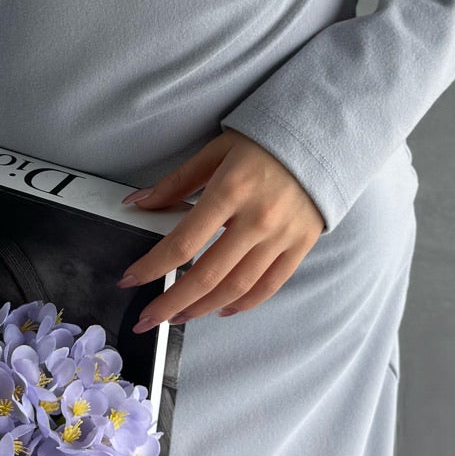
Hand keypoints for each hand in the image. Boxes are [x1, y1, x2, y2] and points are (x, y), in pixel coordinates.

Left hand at [116, 128, 325, 330]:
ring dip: (202, 308)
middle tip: (148, 319)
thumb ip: (177, 182)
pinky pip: (269, 285)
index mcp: (231, 190)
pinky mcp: (300, 245)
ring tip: (178, 316)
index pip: (184, 242)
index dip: (152, 266)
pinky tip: (221, 309)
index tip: (129, 280)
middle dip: (171, 303)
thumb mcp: (216, 151)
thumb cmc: (264, 142)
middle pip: (208, 276)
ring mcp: (282, 236)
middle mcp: (257, 218)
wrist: (325, 135)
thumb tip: (138, 203)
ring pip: (237, 288)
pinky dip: (244, 304)